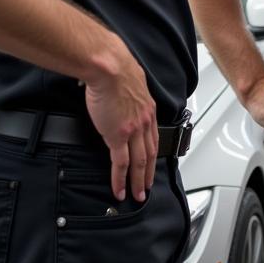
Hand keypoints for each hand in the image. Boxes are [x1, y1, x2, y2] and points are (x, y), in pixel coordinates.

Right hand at [83, 42, 157, 203]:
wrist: (110, 67)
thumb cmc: (116, 68)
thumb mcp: (129, 82)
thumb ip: (126, 94)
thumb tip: (115, 94)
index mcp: (148, 109)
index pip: (153, 138)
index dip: (153, 154)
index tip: (151, 165)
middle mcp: (145, 122)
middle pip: (150, 154)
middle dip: (149, 174)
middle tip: (147, 188)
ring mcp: (133, 131)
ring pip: (139, 163)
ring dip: (138, 182)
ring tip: (136, 195)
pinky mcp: (118, 135)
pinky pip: (120, 163)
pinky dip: (120, 179)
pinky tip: (119, 189)